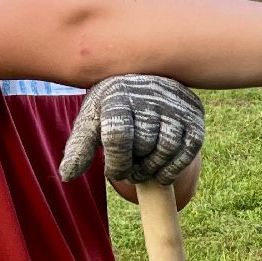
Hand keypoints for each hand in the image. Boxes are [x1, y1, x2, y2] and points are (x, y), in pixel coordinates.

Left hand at [59, 75, 205, 184]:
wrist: (143, 84)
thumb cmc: (111, 110)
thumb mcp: (91, 123)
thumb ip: (78, 149)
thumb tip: (67, 176)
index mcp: (118, 95)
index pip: (118, 135)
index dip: (117, 163)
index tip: (114, 170)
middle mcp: (149, 94)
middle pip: (144, 145)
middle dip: (134, 166)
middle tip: (129, 169)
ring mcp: (175, 104)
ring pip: (167, 148)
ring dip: (154, 168)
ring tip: (143, 169)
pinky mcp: (195, 116)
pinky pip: (188, 150)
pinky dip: (174, 168)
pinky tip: (161, 171)